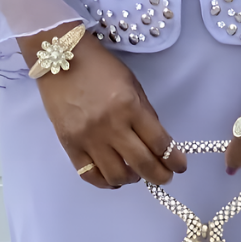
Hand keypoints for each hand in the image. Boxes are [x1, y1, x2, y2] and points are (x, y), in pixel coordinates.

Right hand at [19, 24, 186, 189]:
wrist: (61, 60)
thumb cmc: (99, 66)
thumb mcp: (131, 83)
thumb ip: (144, 112)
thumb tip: (155, 141)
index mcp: (130, 105)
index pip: (158, 142)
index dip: (173, 159)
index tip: (180, 166)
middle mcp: (111, 125)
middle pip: (142, 163)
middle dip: (159, 176)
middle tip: (165, 178)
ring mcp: (88, 138)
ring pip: (117, 175)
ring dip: (132, 179)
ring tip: (136, 173)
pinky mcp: (70, 146)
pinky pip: (90, 175)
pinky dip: (106, 181)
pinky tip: (114, 177)